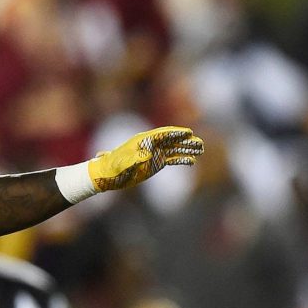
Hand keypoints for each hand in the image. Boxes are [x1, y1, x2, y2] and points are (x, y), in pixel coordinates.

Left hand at [88, 126, 202, 190]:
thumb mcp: (122, 164)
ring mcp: (154, 153)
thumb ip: (134, 158)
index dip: (175, 133)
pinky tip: (192, 161)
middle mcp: (150, 144)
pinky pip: (172, 159)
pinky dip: (182, 159)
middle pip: (171, 140)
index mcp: (142, 141)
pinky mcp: (155, 162)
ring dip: (187, 148)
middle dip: (186, 140)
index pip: (162, 134)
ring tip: (201, 149)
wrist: (107, 175)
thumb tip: (147, 155)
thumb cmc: (112, 169)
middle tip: (200, 142)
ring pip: (174, 149)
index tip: (188, 133)